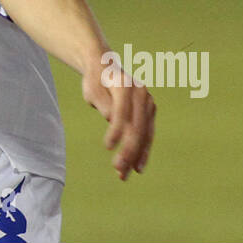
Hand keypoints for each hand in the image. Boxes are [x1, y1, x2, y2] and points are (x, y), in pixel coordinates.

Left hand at [82, 53, 154, 180]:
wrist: (106, 68)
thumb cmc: (96, 80)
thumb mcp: (92, 90)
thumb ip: (103, 103)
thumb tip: (112, 119)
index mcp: (125, 84)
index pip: (122, 111)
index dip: (116, 130)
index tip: (107, 146)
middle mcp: (141, 92)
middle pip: (137, 125)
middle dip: (128, 150)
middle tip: (117, 169)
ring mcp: (148, 101)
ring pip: (144, 133)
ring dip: (135, 156)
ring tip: (123, 174)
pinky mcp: (150, 110)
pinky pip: (148, 133)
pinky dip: (142, 151)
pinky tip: (137, 167)